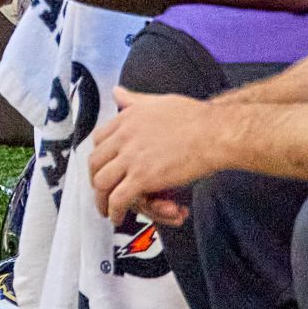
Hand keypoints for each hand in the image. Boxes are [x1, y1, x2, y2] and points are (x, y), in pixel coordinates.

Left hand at [90, 86, 230, 223]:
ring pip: (101, 182)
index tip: (103, 166)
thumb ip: (134, 100)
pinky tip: (117, 216)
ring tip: (106, 209)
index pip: (98, 139)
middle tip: (101, 190)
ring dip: (101, 199)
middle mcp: (124, 136)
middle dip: (94, 179)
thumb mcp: (158, 101)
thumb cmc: (194, 118)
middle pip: (95, 162)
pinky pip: (118, 198)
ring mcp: (131, 157)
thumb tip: (118, 92)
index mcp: (127, 118)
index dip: (99, 156)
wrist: (213, 132)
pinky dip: (115, 210)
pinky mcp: (142, 177)